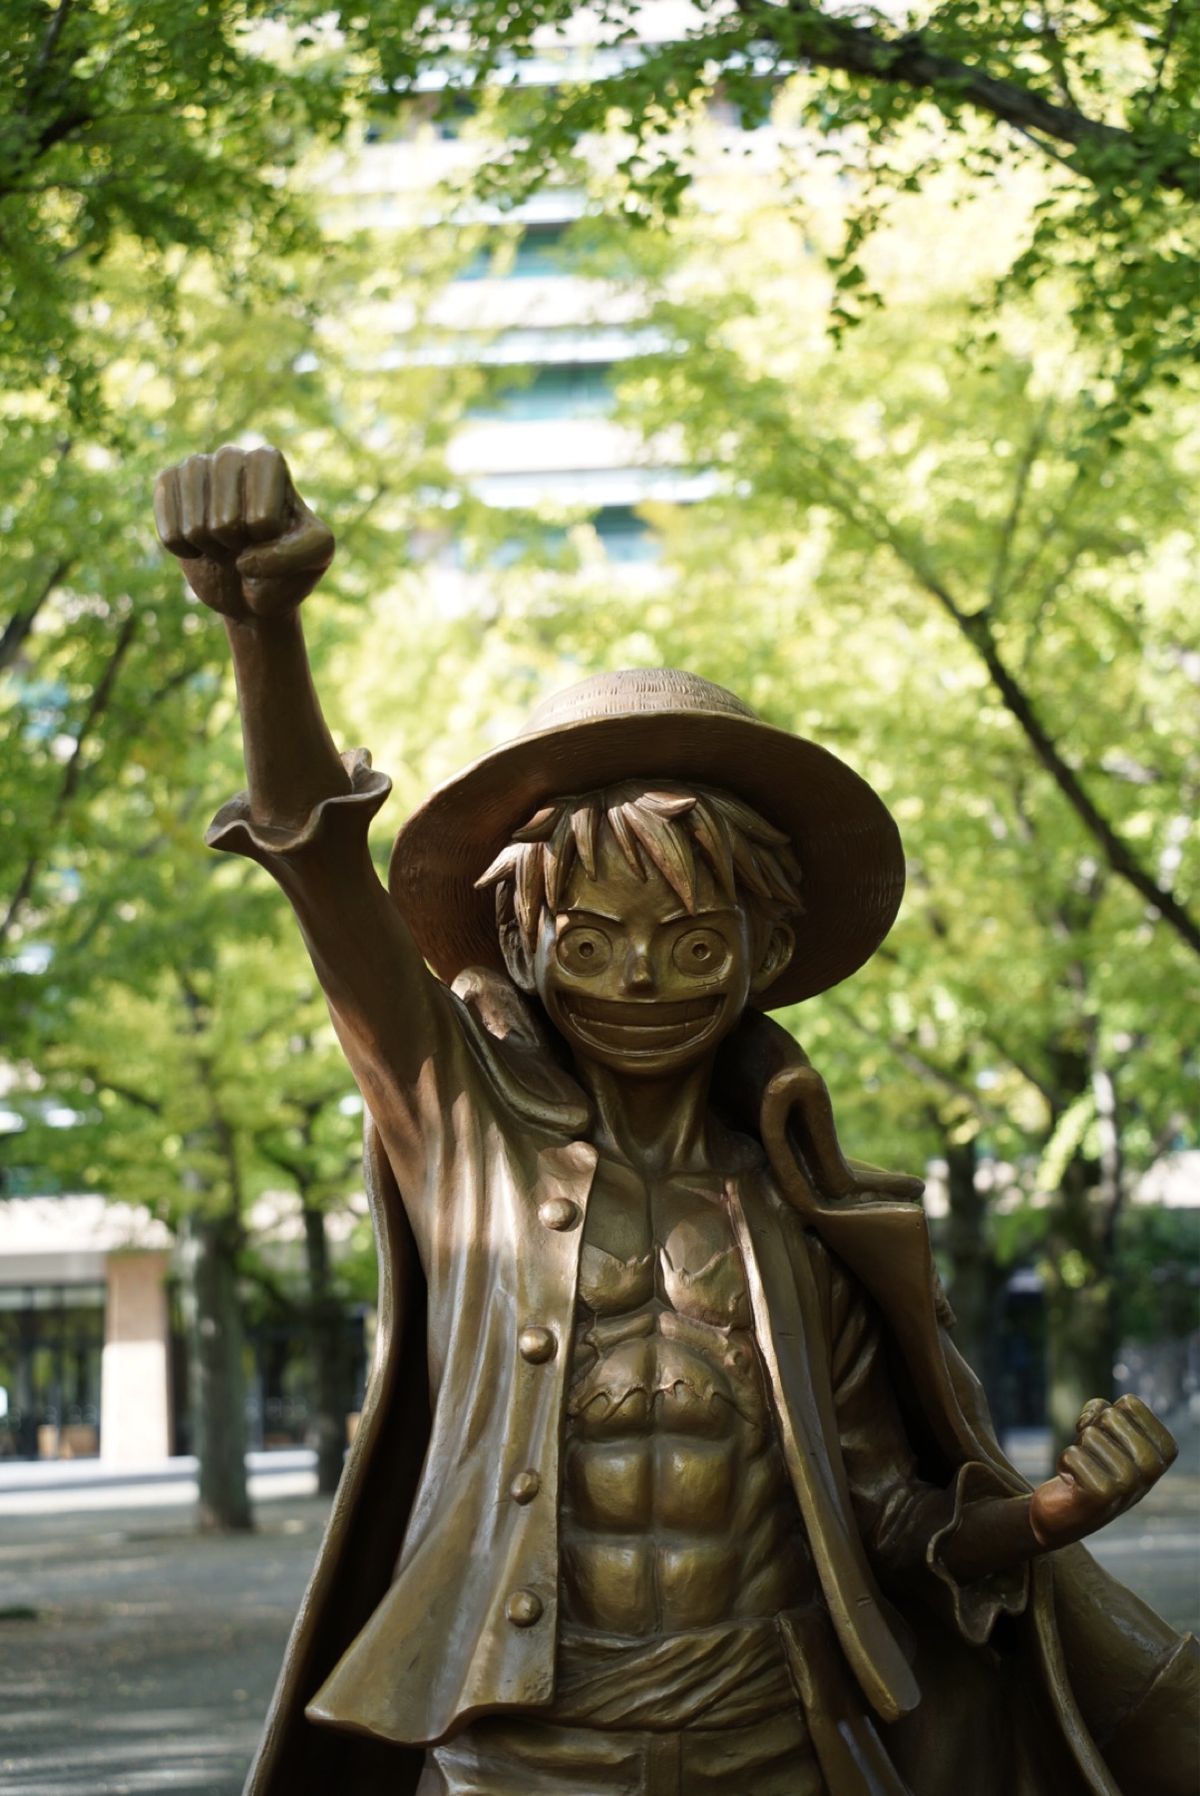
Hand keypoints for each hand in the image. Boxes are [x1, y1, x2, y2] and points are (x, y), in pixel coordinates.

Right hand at [154, 445, 333, 619]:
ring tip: (223, 543)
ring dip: (213, 552)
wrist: (250, 585)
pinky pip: (169, 531)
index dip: (266, 540)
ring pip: (195, 528)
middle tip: (244, 542)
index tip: (271, 534)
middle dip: (239, 549)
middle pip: (225, 522)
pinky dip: (185, 552)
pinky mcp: (168, 485)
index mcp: (269, 461)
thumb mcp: (316, 555)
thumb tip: (243, 560)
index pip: (261, 518)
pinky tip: (198, 545)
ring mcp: (197, 468)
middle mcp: (231, 456)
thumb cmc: (287, 561)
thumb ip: (295, 554)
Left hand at [1029, 1395, 1176, 1549]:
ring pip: (1090, 1434)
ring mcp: (1130, 1483)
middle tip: (1093, 1456)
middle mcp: (1154, 1469)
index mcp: (1164, 1450)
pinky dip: (1064, 1463)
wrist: (1068, 1513)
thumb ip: (1104, 1412)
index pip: (1130, 1403)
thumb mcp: (1107, 1433)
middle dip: (1091, 1429)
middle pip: (1110, 1416)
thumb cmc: (1092, 1463)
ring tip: (1085, 1471)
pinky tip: (1074, 1484)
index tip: (1105, 1437)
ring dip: (1078, 1448)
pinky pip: (1072, 1454)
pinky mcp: (1103, 1495)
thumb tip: (1090, 1423)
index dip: (1105, 1412)